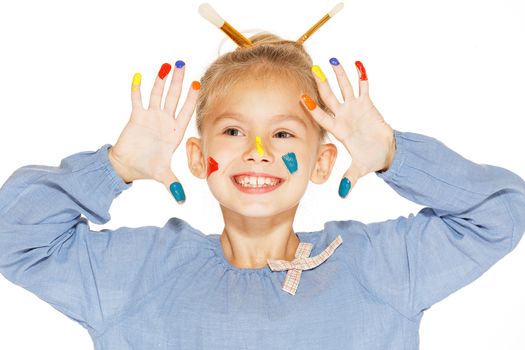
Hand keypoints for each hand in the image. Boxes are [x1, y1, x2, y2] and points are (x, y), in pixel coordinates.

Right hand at [108, 61, 200, 202]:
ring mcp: (150, 117)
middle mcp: (164, 121)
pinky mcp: (136, 117)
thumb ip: (173, 185)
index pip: (185, 112)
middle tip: (183, 65)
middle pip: (173, 98)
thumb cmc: (147, 168)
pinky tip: (138, 76)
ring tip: (166, 65)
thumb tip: (182, 201)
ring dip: (161, 81)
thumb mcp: (163, 176)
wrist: (128, 167)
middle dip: (178, 82)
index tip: (198, 84)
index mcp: (174, 132)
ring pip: (157, 95)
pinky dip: (137, 89)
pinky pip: (137, 100)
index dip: (191, 99)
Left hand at [301, 59, 395, 197]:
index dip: (314, 108)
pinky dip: (361, 76)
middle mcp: (344, 117)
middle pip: (331, 98)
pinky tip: (357, 62)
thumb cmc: (370, 159)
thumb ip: (350, 179)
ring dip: (340, 75)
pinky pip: (364, 87)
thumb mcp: (360, 169)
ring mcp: (354, 109)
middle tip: (314, 69)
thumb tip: (342, 194)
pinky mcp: (367, 104)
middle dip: (323, 85)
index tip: (302, 98)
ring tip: (333, 60)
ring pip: (346, 88)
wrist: (384, 152)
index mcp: (340, 130)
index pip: (324, 117)